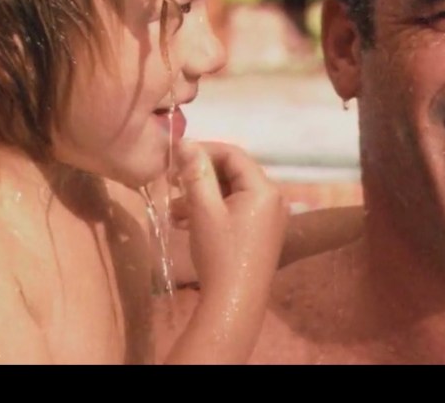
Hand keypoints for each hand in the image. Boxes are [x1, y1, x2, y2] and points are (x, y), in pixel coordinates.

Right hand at [163, 140, 286, 362]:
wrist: (234, 303)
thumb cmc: (220, 254)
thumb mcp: (204, 211)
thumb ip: (195, 174)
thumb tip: (186, 141)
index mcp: (264, 188)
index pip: (233, 154)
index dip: (203, 151)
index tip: (174, 159)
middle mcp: (273, 198)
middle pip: (233, 173)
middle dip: (201, 176)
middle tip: (171, 183)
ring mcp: (270, 216)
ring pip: (232, 192)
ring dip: (203, 195)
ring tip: (173, 210)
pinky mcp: (262, 232)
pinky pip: (237, 209)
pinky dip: (213, 210)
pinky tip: (186, 222)